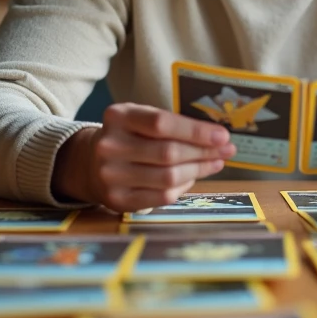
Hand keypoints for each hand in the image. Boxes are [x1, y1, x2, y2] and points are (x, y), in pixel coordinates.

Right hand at [53, 103, 235, 211]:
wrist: (89, 163)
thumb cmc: (127, 136)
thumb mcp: (139, 118)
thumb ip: (171, 123)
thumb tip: (216, 136)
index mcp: (118, 117)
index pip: (162, 124)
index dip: (196, 131)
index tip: (222, 135)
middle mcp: (110, 146)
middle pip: (168, 152)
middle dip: (204, 152)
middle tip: (227, 150)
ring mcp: (111, 176)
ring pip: (168, 177)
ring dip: (199, 170)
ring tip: (215, 163)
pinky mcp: (117, 200)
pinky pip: (162, 196)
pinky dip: (183, 187)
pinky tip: (194, 177)